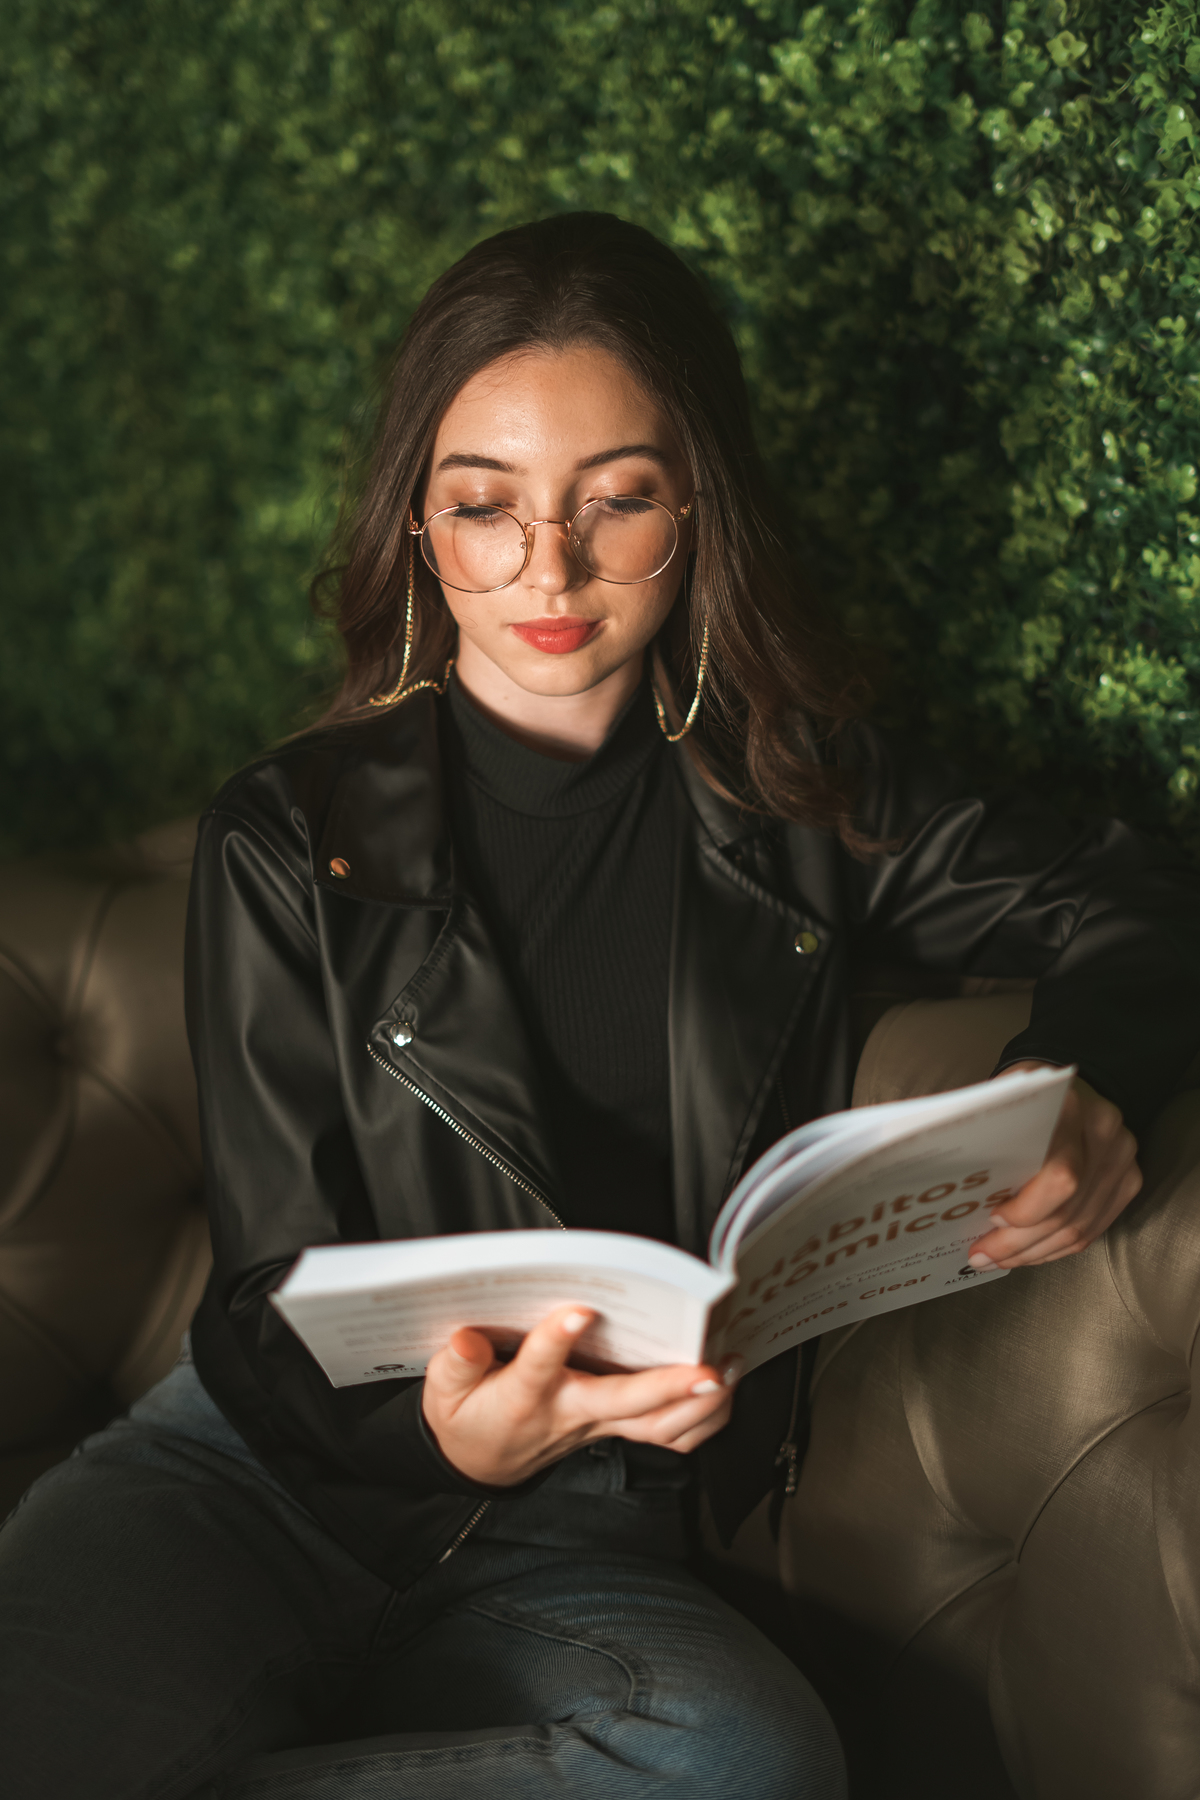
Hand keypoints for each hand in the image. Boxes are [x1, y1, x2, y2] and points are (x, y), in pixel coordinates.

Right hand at [421, 1304, 737, 1486]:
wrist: (480, 1462)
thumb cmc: (467, 1416)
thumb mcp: (444, 1391)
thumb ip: (455, 1363)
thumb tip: (466, 1338)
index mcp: (523, 1397)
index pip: (539, 1367)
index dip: (557, 1339)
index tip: (578, 1310)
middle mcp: (569, 1414)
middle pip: (621, 1403)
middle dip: (666, 1386)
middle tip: (706, 1369)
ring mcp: (598, 1426)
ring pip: (656, 1426)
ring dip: (698, 1405)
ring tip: (730, 1370)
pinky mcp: (615, 1429)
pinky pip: (667, 1436)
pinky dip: (703, 1420)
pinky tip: (726, 1393)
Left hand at [967, 1063, 1141, 1269]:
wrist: (1070, 1085)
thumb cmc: (1023, 1098)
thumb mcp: (998, 1103)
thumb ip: (982, 1141)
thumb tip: (944, 1192)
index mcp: (1069, 1108)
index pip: (1060, 1177)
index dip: (1027, 1210)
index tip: (991, 1220)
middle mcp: (1104, 1133)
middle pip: (1067, 1211)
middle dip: (1019, 1243)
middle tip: (981, 1256)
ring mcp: (1122, 1158)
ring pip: (1081, 1227)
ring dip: (1035, 1252)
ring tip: (998, 1259)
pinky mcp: (1129, 1179)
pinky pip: (1094, 1228)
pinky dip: (1057, 1246)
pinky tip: (1028, 1252)